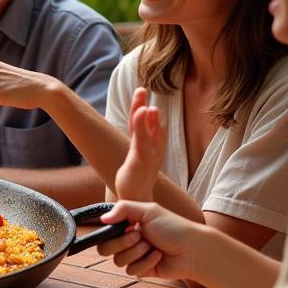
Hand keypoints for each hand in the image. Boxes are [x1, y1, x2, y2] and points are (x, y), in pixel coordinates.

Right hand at [98, 199, 205, 280]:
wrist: (193, 249)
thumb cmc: (173, 227)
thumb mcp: (148, 210)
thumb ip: (122, 208)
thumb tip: (102, 219)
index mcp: (127, 225)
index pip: (104, 232)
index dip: (111, 232)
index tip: (126, 227)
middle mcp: (128, 240)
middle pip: (105, 249)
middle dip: (122, 243)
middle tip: (140, 236)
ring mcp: (135, 256)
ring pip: (118, 261)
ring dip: (136, 253)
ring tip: (152, 247)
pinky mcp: (143, 270)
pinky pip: (132, 271)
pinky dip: (146, 263)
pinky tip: (159, 256)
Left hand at [115, 87, 163, 201]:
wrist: (137, 199)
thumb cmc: (137, 177)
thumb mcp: (138, 155)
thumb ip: (139, 140)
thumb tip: (140, 127)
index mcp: (149, 146)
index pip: (144, 124)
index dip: (141, 108)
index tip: (139, 92)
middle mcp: (151, 149)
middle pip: (147, 125)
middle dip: (143, 107)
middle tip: (140, 89)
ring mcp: (146, 157)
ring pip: (145, 135)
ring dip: (146, 120)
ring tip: (146, 106)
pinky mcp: (140, 164)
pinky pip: (141, 145)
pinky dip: (142, 132)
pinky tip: (139, 123)